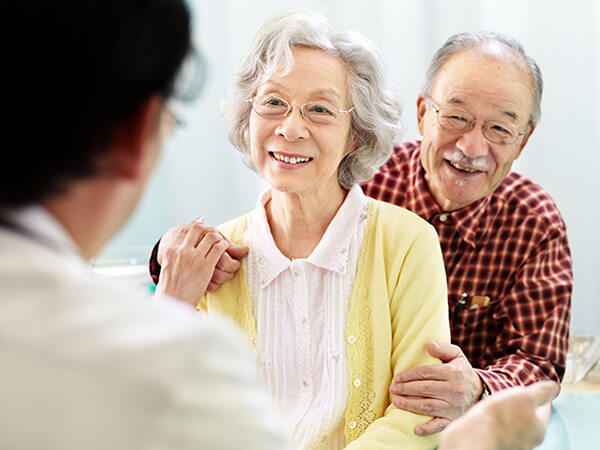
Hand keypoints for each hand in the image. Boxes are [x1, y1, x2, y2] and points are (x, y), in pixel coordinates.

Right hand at [155, 220, 244, 304]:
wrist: (174, 301)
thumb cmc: (172, 285)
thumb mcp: (170, 264)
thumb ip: (178, 251)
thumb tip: (186, 238)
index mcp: (172, 249)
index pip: (190, 228)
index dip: (201, 225)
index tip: (205, 225)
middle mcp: (181, 251)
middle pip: (201, 229)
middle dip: (211, 230)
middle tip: (215, 234)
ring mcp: (194, 258)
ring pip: (212, 237)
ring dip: (220, 239)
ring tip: (222, 243)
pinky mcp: (205, 266)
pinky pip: (219, 248)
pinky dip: (224, 246)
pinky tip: (225, 250)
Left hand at [389, 341, 482, 435]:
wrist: (480, 392)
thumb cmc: (461, 372)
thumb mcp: (456, 356)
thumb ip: (443, 348)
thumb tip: (429, 345)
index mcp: (454, 373)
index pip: (426, 373)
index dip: (409, 375)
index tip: (397, 377)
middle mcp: (455, 391)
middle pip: (424, 389)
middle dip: (405, 389)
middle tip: (393, 389)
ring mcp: (454, 407)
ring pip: (428, 406)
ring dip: (409, 405)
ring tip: (396, 401)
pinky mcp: (454, 419)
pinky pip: (440, 425)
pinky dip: (428, 429)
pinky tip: (416, 430)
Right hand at [438, 381, 558, 449]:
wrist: (475, 434)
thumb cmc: (501, 415)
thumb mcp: (525, 396)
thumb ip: (542, 391)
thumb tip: (556, 387)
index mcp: (541, 427)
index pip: (546, 406)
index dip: (538, 394)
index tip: (528, 387)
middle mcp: (532, 439)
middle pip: (532, 417)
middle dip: (524, 405)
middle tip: (513, 394)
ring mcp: (516, 444)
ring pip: (518, 424)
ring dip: (512, 413)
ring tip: (500, 404)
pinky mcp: (501, 444)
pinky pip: (505, 429)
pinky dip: (502, 421)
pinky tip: (492, 416)